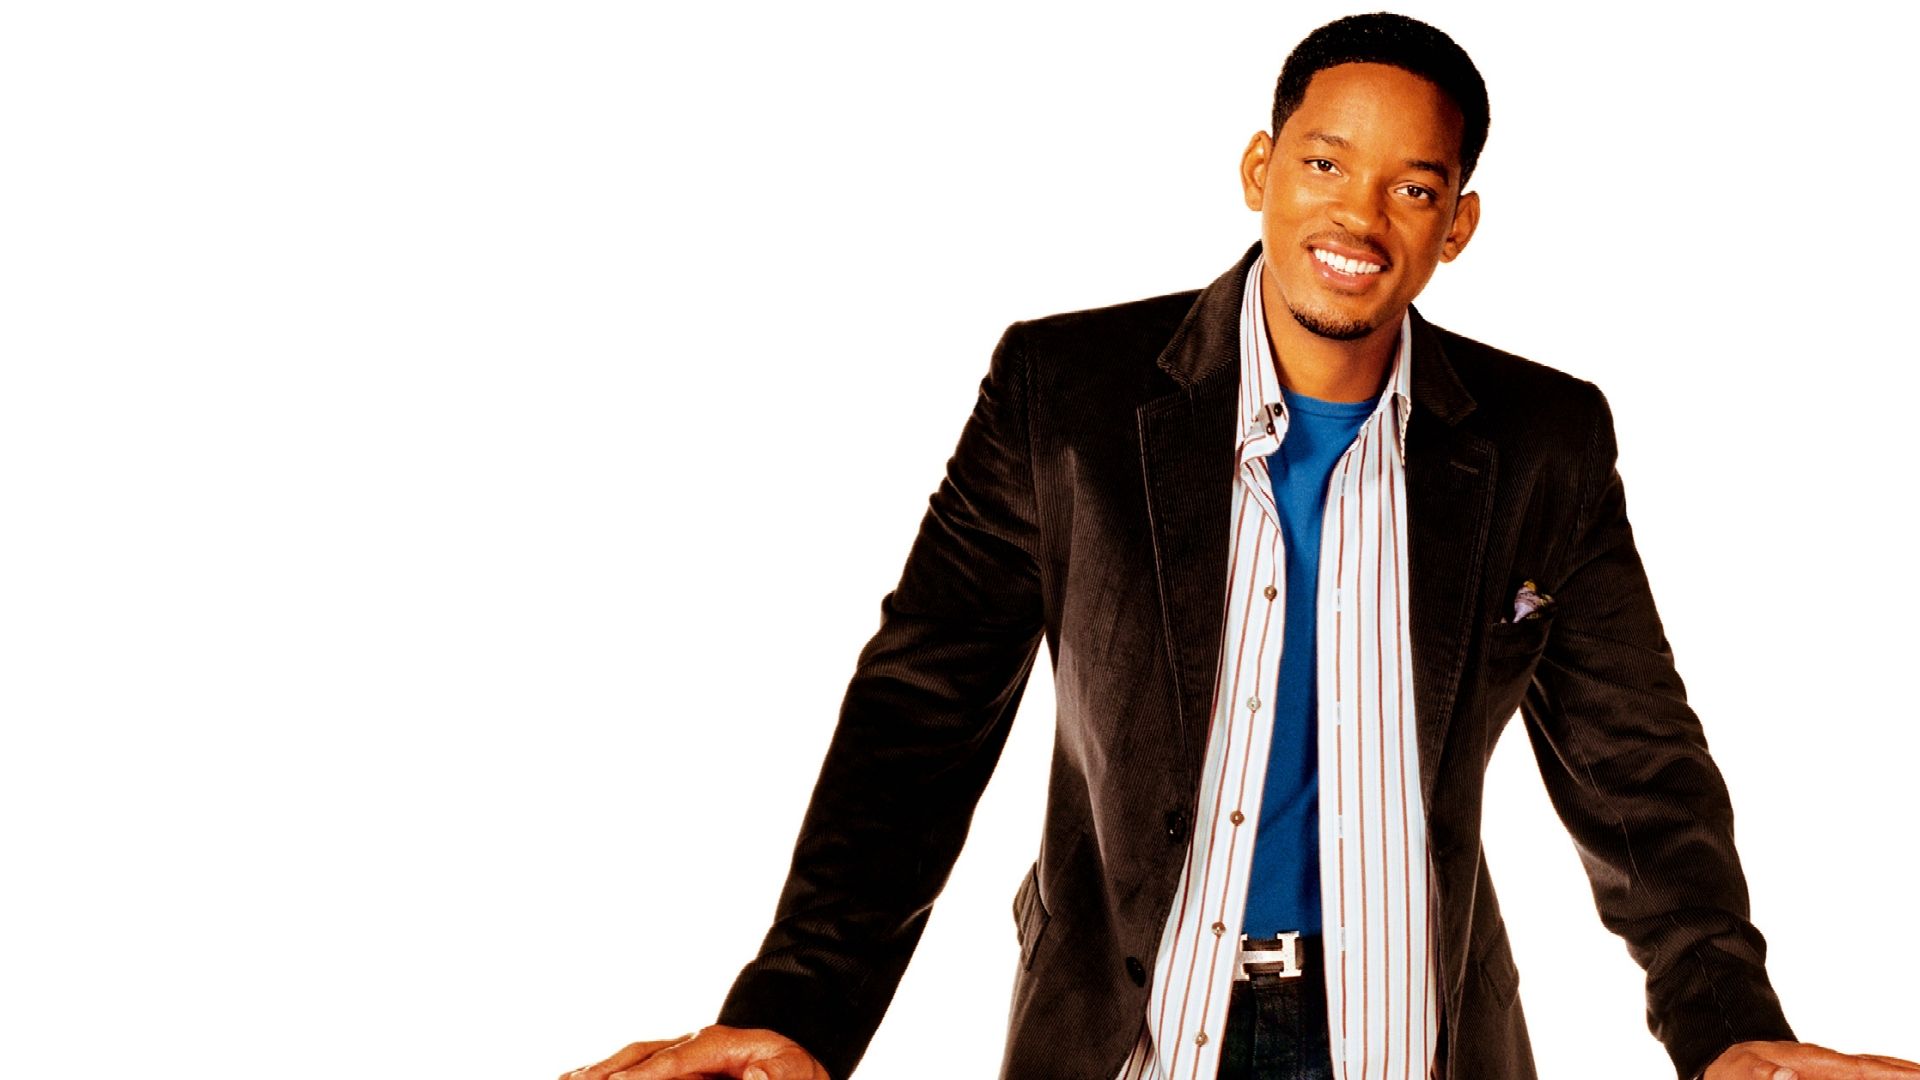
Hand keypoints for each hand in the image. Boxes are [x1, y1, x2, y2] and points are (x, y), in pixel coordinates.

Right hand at [560, 1025, 830, 1079]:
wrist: (791, 1052)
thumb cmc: (792, 1066)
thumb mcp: (796, 1071)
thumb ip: (776, 1076)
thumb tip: (755, 1077)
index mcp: (718, 1043)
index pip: (673, 1059)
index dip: (645, 1074)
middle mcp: (692, 1043)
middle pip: (644, 1054)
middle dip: (611, 1069)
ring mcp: (681, 1051)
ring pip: (633, 1057)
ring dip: (601, 1068)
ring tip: (571, 1078)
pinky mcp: (676, 1064)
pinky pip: (637, 1064)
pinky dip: (609, 1069)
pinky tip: (580, 1074)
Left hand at [1705, 1041, 1919, 1079]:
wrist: (1724, 1065)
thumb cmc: (1733, 1070)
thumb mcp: (1740, 1072)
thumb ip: (1762, 1075)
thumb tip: (1788, 1077)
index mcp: (1810, 1061)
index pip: (1860, 1068)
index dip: (1890, 1073)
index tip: (1918, 1074)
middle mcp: (1825, 1062)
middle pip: (1875, 1065)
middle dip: (1905, 1070)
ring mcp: (1827, 1069)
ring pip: (1871, 1069)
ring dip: (1897, 1072)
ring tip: (1919, 1073)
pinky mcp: (1824, 1076)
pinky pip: (1859, 1076)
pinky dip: (1879, 1075)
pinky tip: (1891, 1076)